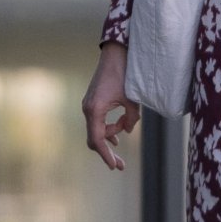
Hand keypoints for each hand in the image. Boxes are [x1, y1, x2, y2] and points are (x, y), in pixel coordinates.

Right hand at [82, 41, 141, 172]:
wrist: (115, 54)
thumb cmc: (124, 75)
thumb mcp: (132, 100)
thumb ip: (131, 119)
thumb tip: (127, 130)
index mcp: (95, 110)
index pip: (97, 139)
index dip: (106, 155)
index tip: (114, 167)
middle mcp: (88, 109)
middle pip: (94, 138)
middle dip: (107, 152)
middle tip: (121, 166)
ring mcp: (89, 104)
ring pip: (97, 129)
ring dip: (110, 136)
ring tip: (121, 146)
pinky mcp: (93, 100)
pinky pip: (98, 120)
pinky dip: (107, 128)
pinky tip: (118, 133)